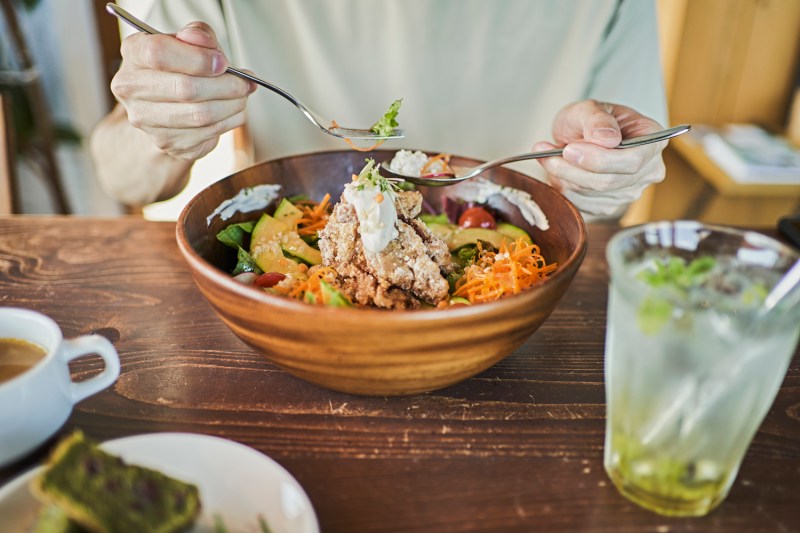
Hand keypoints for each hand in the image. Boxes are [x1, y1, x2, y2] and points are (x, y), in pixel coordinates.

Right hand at [111, 22, 255, 161]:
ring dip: (232, 105)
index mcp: (133, 53)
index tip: (222, 62)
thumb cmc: (180, 69)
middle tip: (245, 82)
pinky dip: (229, 121)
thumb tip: (200, 37)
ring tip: (242, 95)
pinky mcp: (167, 142)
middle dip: (225, 85)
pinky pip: (207, 133)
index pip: (158, 53)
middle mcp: (131, 88)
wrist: (168, 107)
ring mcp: (146, 120)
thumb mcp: (189, 43)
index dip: (197, 58)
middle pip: (185, 88)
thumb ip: (198, 35)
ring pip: (200, 115)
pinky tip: (233, 111)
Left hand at [533, 100, 666, 217]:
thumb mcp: (589, 108)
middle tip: (547, 154)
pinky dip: (563, 187)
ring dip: (563, 177)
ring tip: (546, 156)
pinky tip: (556, 171)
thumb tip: (605, 138)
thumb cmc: (588, 121)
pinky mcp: (609, 206)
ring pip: (592, 193)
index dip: (599, 159)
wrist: (577, 138)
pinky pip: (582, 204)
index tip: (569, 149)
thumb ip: (597, 119)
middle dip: (573, 169)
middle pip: (610, 181)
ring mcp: (630, 192)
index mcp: (653, 140)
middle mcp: (648, 170)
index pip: (632, 160)